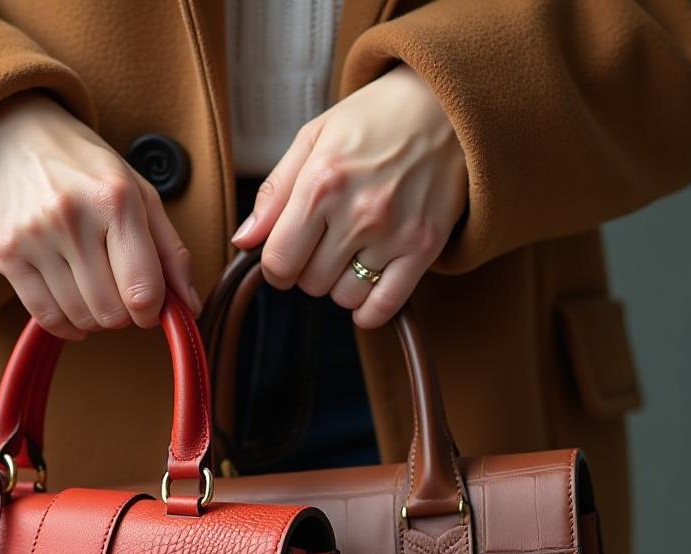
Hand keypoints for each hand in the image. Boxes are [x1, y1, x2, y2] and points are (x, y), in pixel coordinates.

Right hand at [0, 91, 199, 338]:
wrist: (11, 132)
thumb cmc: (84, 166)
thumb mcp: (139, 193)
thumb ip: (171, 251)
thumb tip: (190, 307)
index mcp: (116, 200)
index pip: (142, 291)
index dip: (152, 312)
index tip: (150, 305)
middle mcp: (73, 217)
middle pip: (111, 313)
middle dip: (124, 314)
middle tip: (119, 292)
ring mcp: (34, 237)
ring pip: (80, 318)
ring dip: (94, 318)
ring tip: (94, 291)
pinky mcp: (6, 254)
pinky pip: (45, 316)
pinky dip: (66, 324)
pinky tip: (73, 307)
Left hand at [230, 65, 467, 329]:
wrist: (447, 106)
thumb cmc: (375, 119)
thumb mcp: (314, 138)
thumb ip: (274, 192)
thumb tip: (243, 242)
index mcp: (322, 182)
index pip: (279, 261)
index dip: (275, 266)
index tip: (286, 256)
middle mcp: (358, 211)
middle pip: (310, 283)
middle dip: (310, 269)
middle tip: (326, 242)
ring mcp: (394, 232)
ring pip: (344, 297)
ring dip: (340, 284)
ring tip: (353, 251)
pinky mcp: (424, 247)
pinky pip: (384, 305)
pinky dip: (369, 309)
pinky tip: (367, 287)